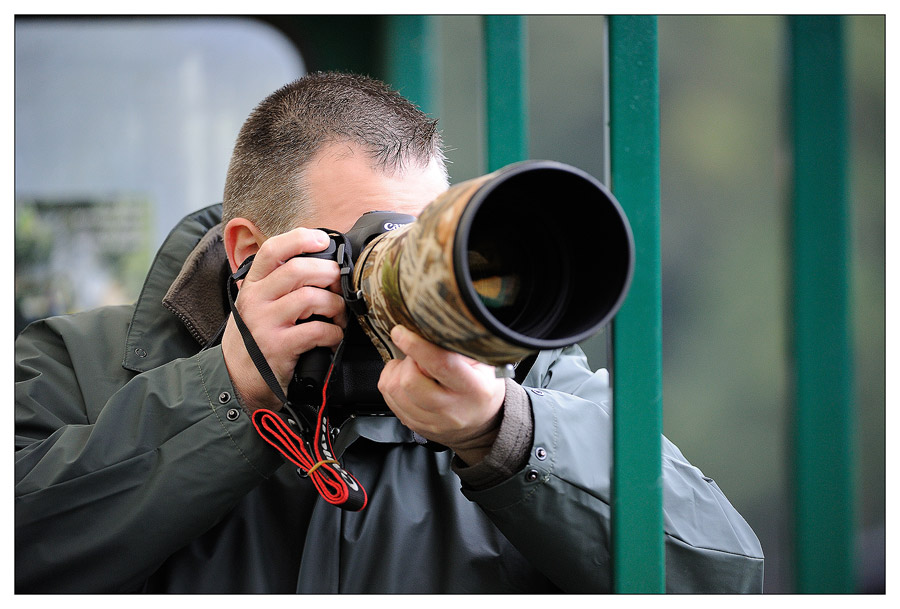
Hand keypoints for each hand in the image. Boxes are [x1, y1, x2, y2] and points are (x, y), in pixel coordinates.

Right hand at [221, 228, 347, 410]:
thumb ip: (278, 283)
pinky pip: (317, 330)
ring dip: (335, 305)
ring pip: (311, 298)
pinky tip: (332, 337)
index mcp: (253, 285)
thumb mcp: (257, 304)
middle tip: (339, 286)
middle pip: (299, 270)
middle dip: (329, 274)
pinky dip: (334, 332)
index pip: (273, 249)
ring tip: (338, 315)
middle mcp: (255, 300)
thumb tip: (318, 262)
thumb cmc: (254, 339)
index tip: (324, 240)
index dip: (300, 239)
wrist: (237, 379)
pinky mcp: (279, 347)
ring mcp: (265, 323)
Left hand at [378, 325, 505, 465]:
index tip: (401, 332)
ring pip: (394, 392)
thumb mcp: (483, 361)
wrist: (482, 422)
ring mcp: (433, 422)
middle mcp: (452, 409)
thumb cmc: (482, 384)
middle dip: (406, 361)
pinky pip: (390, 402)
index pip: (440, 364)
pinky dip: (392, 385)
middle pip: (410, 381)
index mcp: (474, 389)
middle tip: (416, 356)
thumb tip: (428, 331)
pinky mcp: (418, 427)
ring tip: (410, 367)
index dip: (416, 346)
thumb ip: (457, 348)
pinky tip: (405, 380)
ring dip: (396, 373)